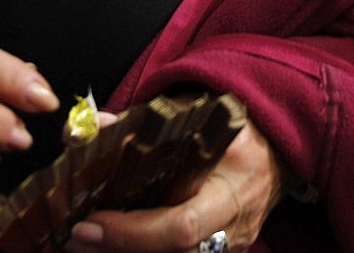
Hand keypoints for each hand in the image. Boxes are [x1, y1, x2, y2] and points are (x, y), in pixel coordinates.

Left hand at [66, 118, 282, 251]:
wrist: (276, 150)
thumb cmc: (231, 128)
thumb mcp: (195, 114)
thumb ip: (143, 122)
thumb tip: (91, 127)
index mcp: (233, 176)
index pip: (183, 224)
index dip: (133, 233)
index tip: (91, 223)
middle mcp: (235, 220)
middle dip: (121, 251)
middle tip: (76, 240)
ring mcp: (233, 243)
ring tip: (86, 245)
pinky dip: (144, 251)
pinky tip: (114, 246)